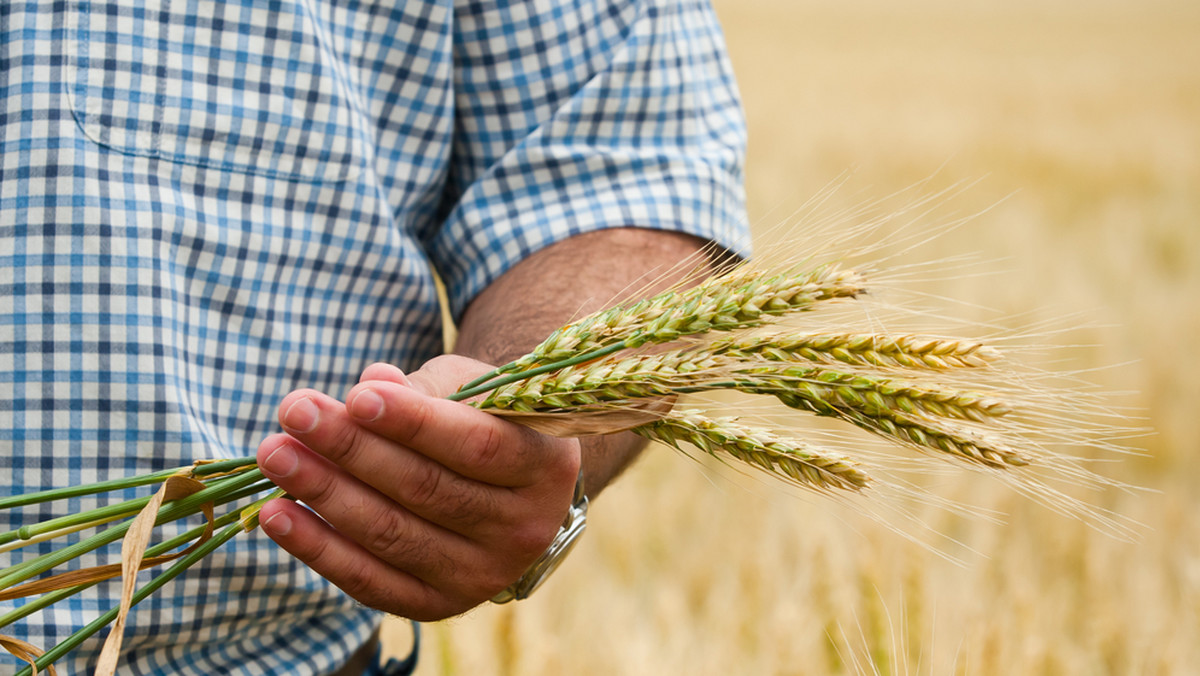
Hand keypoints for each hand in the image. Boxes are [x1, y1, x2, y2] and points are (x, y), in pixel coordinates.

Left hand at [254, 359, 581, 620]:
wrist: (507, 488)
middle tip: (294, 412)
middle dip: (352, 449)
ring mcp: (481, 574)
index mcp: (545, 466)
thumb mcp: (471, 389)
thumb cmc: (483, 420)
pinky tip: (276, 514)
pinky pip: (371, 581)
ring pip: (393, 535)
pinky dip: (318, 549)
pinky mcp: (438, 604)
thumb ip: (424, 388)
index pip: (477, 445)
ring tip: (275, 454)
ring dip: (324, 493)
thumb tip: (371, 383)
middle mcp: (523, 529)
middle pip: (426, 491)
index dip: (413, 423)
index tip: (355, 395)